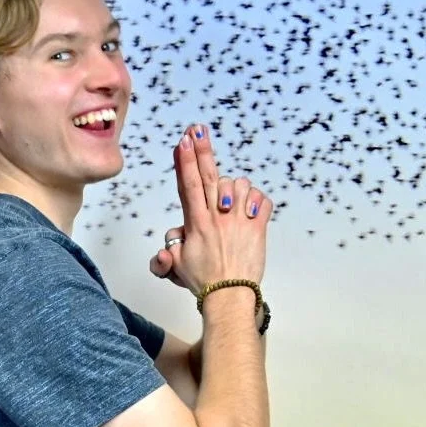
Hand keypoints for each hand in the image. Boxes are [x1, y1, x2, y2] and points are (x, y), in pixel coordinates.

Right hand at [151, 124, 271, 296]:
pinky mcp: (258, 228)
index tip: (183, 142)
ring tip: (231, 201)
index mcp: (196, 224)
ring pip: (239, 185)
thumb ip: (165, 254)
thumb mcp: (176, 267)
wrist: (230, 296)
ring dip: (236, 188)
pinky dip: (259, 201)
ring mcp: (239, 221)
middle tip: (198, 130)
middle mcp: (217, 218)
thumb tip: (162, 251)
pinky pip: (263, 201)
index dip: (184, 161)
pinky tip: (252, 209)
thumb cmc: (203, 281)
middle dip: (202, 151)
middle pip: (208, 176)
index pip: (188, 186)